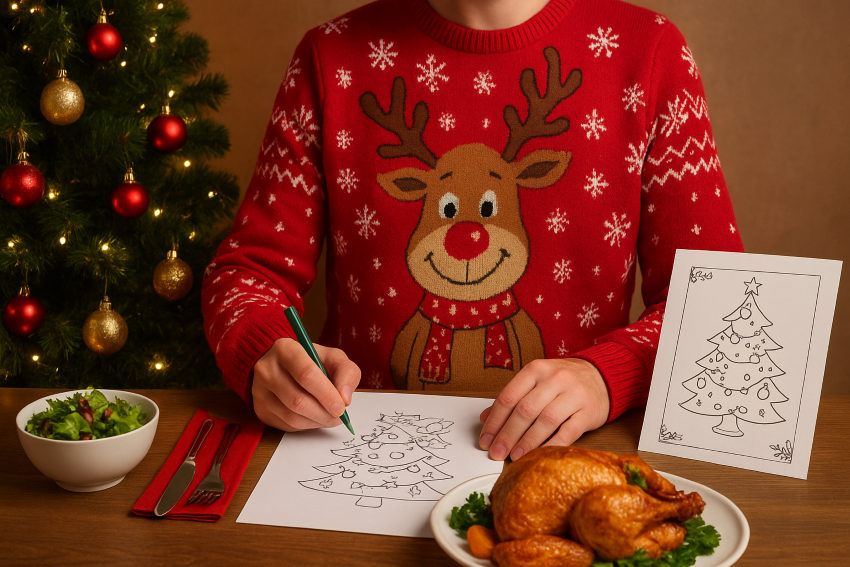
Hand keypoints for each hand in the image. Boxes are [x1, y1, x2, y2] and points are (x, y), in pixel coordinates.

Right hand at [252, 338, 360, 431]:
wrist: (281, 365)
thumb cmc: (311, 361)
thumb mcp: (332, 357)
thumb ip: (346, 372)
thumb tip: (345, 399)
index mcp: (285, 349)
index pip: (306, 374)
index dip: (326, 394)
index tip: (341, 407)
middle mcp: (267, 369)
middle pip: (298, 400)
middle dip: (324, 413)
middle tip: (339, 416)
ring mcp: (260, 391)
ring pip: (292, 416)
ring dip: (317, 422)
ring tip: (330, 417)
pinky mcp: (260, 409)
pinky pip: (287, 425)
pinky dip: (307, 426)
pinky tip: (315, 417)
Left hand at [478, 358, 609, 460]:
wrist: (602, 376)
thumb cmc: (562, 382)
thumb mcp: (535, 382)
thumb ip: (512, 398)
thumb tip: (484, 419)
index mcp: (536, 370)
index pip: (509, 396)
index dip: (494, 421)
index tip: (485, 440)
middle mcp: (555, 379)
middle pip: (525, 410)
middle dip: (507, 435)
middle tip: (496, 453)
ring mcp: (573, 394)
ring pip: (546, 420)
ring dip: (527, 441)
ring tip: (515, 456)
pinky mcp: (589, 412)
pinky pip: (568, 432)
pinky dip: (551, 445)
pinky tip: (539, 455)